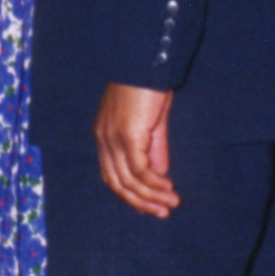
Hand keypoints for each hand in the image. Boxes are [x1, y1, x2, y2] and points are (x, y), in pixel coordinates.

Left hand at [94, 82, 177, 217]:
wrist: (144, 63)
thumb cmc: (147, 88)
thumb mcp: (151, 123)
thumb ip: (154, 149)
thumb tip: (160, 176)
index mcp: (103, 135)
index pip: (110, 175)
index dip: (129, 194)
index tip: (150, 206)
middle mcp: (103, 139)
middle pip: (116, 183)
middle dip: (140, 201)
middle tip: (162, 212)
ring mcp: (112, 138)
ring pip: (128, 180)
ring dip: (151, 196)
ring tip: (172, 203)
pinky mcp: (126, 135)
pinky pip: (139, 169)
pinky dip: (154, 183)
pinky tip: (169, 187)